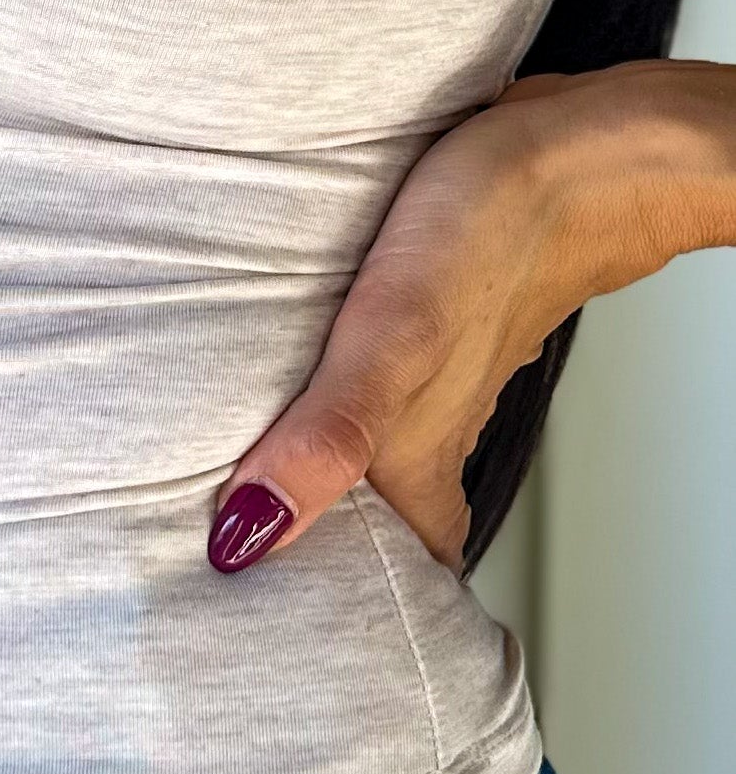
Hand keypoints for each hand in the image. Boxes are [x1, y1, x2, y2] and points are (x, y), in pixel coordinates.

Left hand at [206, 59, 735, 576]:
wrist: (569, 145)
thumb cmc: (497, 234)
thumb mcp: (394, 340)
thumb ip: (329, 436)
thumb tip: (252, 532)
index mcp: (420, 460)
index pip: (388, 576)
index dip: (326, 611)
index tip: (240, 627)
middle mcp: (423, 428)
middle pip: (366, 519)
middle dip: (296, 539)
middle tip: (203, 550)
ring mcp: (424, 371)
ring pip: (359, 446)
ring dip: (299, 460)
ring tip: (216, 473)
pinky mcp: (416, 311)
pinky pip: (359, 374)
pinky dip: (315, 386)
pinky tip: (276, 366)